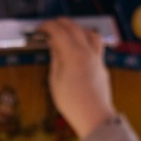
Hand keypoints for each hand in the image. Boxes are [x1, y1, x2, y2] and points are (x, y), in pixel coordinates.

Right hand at [40, 18, 116, 137]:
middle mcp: (87, 51)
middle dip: (60, 24)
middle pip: (74, 28)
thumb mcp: (55, 80)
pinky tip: (80, 47)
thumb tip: (54, 43)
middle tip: (49, 27)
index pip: (58, 31)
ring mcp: (97, 58)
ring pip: (90, 33)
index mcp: (73, 54)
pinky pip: (96, 45)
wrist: (94, 116)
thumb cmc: (71, 103)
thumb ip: (56, 58)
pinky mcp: (102, 66)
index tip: (39, 29)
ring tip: (68, 32)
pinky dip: (86, 40)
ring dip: (77, 28)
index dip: (47, 27)